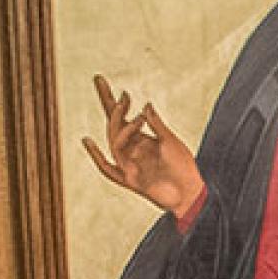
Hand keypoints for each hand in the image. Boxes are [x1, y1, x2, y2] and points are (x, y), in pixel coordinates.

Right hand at [82, 75, 203, 215]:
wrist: (190, 193)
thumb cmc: (183, 168)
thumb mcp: (171, 141)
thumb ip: (157, 124)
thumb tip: (146, 105)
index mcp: (140, 140)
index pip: (121, 117)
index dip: (114, 101)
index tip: (111, 85)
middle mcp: (131, 150)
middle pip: (113, 125)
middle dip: (113, 108)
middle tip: (122, 96)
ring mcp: (128, 164)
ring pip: (115, 142)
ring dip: (124, 129)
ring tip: (139, 120)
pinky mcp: (129, 179)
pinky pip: (108, 169)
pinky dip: (97, 156)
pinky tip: (87, 141)